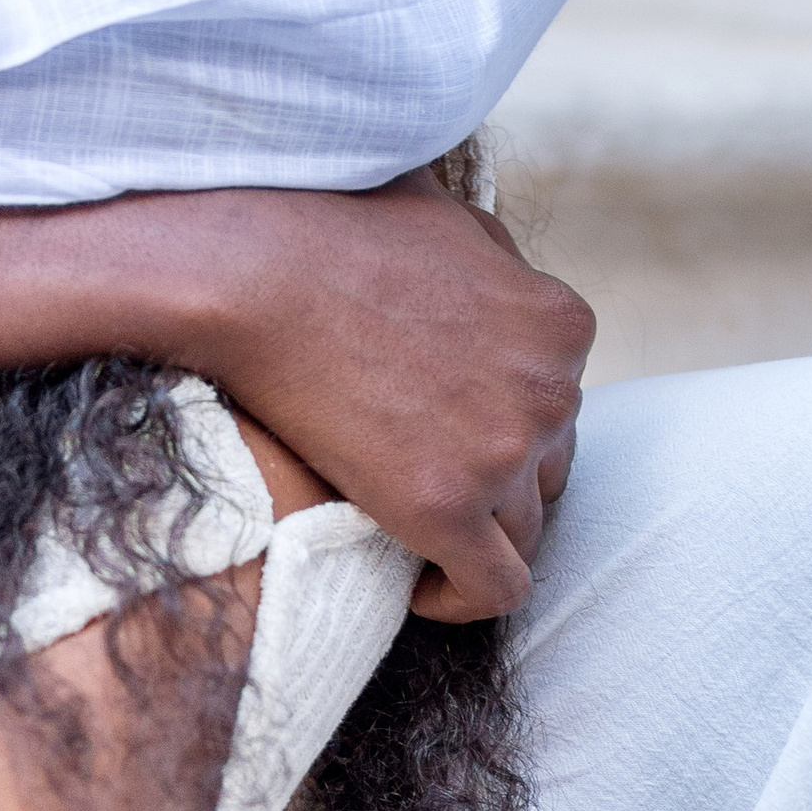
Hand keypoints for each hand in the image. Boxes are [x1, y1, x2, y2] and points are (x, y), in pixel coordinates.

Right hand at [182, 179, 585, 621]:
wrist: (252, 272)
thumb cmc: (328, 228)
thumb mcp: (447, 213)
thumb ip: (497, 257)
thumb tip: (505, 276)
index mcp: (559, 322)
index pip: (558, 400)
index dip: (502, 416)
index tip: (447, 425)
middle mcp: (551, 389)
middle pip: (548, 466)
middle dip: (495, 473)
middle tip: (420, 470)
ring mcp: (503, 451)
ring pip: (525, 532)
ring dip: (477, 533)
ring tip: (413, 529)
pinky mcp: (446, 506)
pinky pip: (494, 589)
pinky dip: (462, 598)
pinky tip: (418, 588)